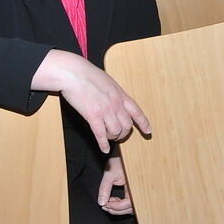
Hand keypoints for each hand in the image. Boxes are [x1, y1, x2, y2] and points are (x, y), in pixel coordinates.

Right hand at [31, 50, 150, 153]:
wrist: (75, 74)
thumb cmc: (89, 76)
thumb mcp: (109, 82)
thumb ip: (115, 94)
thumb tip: (117, 101)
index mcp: (121, 95)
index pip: (137, 112)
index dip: (144, 123)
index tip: (148, 131)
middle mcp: (116, 104)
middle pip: (127, 125)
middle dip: (124, 133)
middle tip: (119, 136)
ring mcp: (105, 111)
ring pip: (116, 132)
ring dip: (113, 137)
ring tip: (109, 138)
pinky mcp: (92, 116)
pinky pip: (101, 134)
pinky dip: (103, 144)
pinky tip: (104, 149)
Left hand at [98, 153, 133, 214]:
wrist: (126, 152)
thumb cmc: (119, 159)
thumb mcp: (110, 174)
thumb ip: (105, 189)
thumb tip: (102, 203)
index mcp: (136, 185)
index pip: (128, 203)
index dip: (116, 207)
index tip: (105, 204)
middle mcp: (139, 189)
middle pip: (130, 208)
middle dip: (116, 209)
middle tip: (105, 205)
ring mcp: (138, 190)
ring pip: (131, 207)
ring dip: (119, 208)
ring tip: (108, 202)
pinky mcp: (135, 189)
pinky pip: (131, 202)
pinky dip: (122, 204)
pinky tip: (114, 199)